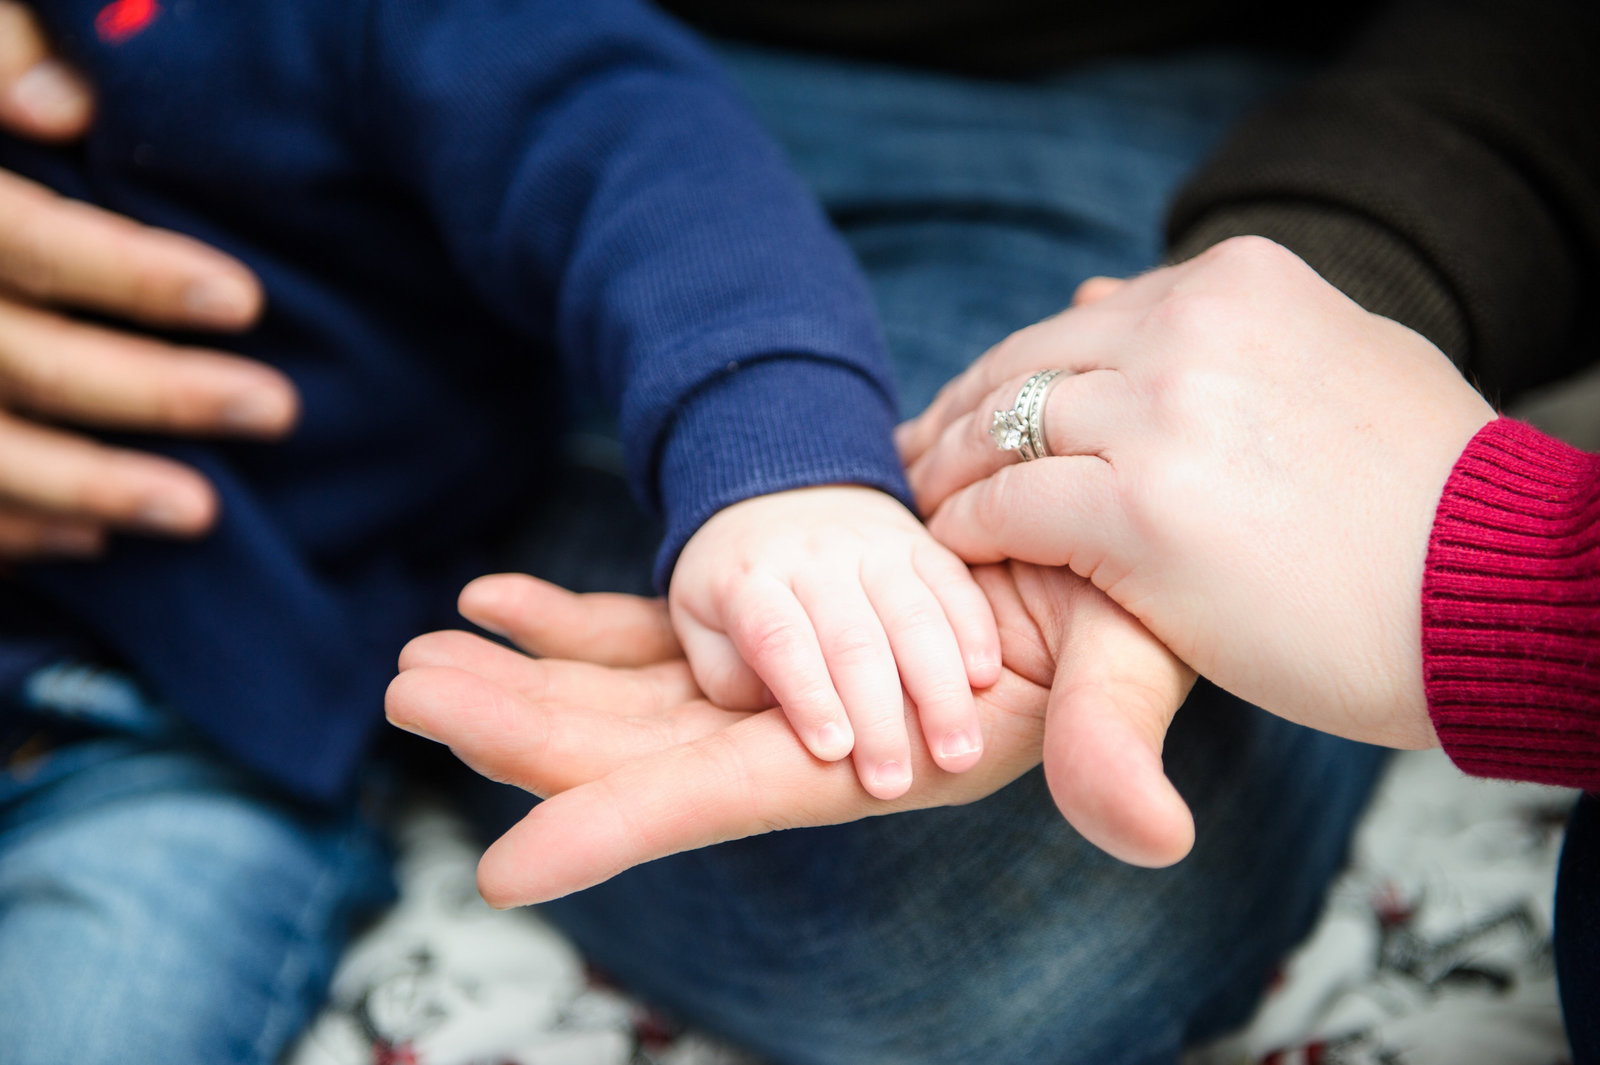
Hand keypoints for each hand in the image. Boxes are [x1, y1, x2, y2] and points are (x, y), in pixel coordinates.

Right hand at [0, 5, 295, 558]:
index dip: (131, 272)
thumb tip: (67, 105)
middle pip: (24, 360)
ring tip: (202, 513)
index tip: (244, 301)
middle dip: (153, 394)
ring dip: (92, 489)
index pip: (25, 240)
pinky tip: (94, 544)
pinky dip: (14, 531)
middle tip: (276, 409)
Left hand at [386, 568, 1196, 906]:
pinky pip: (650, 625)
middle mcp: (802, 733)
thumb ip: (1115, 740)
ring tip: (416, 656)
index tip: (502, 872)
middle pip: (635, 749)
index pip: (723, 801)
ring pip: (623, 691)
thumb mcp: (1127, 658)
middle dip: (519, 728)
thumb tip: (1152, 834)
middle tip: (404, 692)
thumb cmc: (1127, 604)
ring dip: (521, 675)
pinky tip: (496, 594)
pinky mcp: (763, 619)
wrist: (1098, 533)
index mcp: (869, 757)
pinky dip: (573, 614)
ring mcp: (771, 678)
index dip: (617, 830)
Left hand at [669, 485, 1000, 798]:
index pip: (780, 639)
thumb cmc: (739, 584)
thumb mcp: (702, 623)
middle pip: (853, 639)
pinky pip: (953, 582)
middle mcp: (814, 558)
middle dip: (880, 717)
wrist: (781, 490)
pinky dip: (974, 629)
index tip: (833, 753)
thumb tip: (778, 719)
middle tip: (896, 784)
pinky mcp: (919, 541)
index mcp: (750, 581)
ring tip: (958, 751)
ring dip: (940, 688)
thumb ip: (729, 677)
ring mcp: (872, 545)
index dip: (808, 695)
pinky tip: (986, 680)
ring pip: (913, 614)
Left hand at [900, 237, 1495, 748]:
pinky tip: (952, 546)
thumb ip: (1223, 332)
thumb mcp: (1340, 359)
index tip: (979, 408)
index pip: (1084, 320)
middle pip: (1029, 366)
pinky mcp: (1139, 511)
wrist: (1500, 592)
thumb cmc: (1428, 501)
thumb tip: (1094, 299)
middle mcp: (1191, 327)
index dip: (1020, 372)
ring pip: (1004, 431)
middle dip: (965, 413)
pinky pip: (1007, 508)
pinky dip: (966, 526)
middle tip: (920, 451)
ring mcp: (1161, 414)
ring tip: (924, 501)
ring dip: (950, 469)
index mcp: (1236, 280)